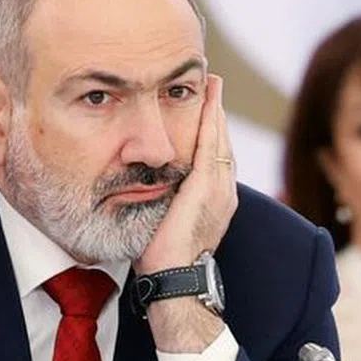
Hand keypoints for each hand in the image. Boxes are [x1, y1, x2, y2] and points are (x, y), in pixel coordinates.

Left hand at [135, 74, 236, 274]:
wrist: (174, 277)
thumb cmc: (162, 259)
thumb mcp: (163, 221)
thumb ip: (160, 201)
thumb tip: (136, 188)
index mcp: (215, 200)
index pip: (215, 156)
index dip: (210, 131)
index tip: (203, 109)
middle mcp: (225, 191)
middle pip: (222, 142)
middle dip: (216, 112)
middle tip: (212, 84)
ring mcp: (221, 188)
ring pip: (220, 138)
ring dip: (215, 108)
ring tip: (212, 83)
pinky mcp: (208, 185)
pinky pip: (212, 143)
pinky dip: (212, 119)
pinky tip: (209, 99)